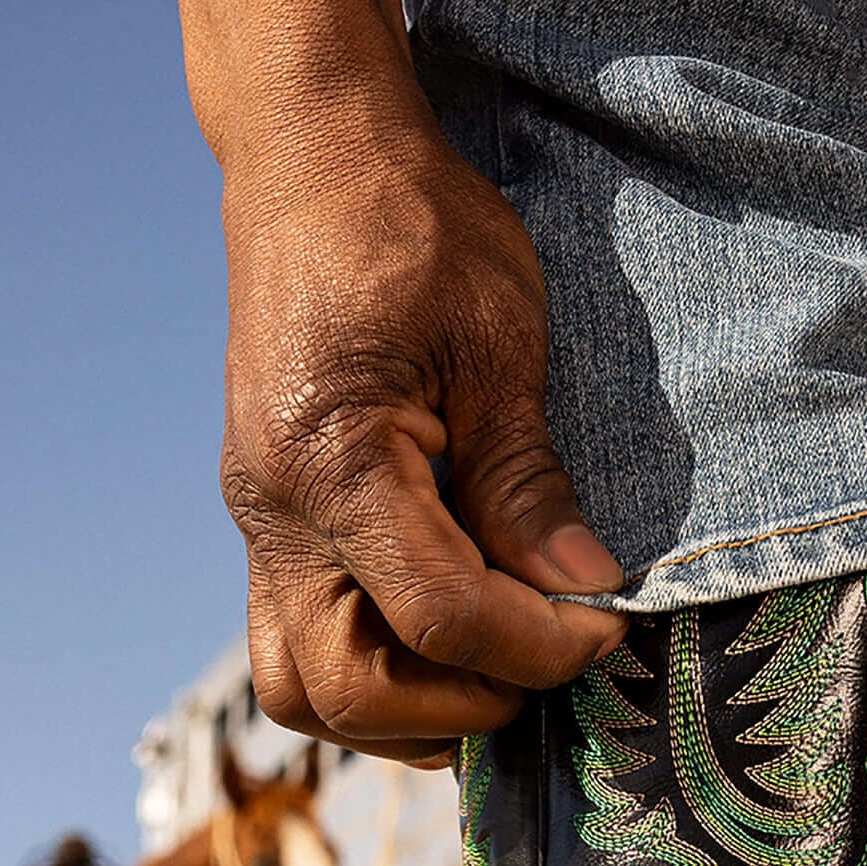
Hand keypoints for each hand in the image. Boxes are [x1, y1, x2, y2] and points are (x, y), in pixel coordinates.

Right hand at [179, 0, 624, 761]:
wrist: (313, 156)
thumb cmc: (413, 225)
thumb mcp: (497, 342)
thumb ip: (529, 482)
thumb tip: (585, 593)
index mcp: (331, 459)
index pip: (438, 615)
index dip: (536, 647)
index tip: (605, 633)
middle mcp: (273, 509)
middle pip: (342, 691)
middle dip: (458, 705)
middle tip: (547, 665)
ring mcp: (261, 520)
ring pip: (303, 688)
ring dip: (405, 708)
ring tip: (498, 667)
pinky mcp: (271, 518)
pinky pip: (301, 639)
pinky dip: (378, 664)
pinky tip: (453, 635)